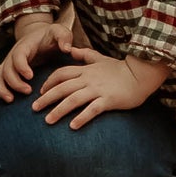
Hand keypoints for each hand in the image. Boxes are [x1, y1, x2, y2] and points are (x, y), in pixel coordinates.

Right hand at [0, 13, 62, 104]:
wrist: (39, 36)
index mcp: (25, 46)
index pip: (18, 55)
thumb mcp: (59, 31)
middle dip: (14, 82)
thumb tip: (67, 49)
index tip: (30, 76)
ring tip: (10, 100)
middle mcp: (12, 55)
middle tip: (28, 91)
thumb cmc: (50, 36)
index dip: (21, 66)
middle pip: (6, 69)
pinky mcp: (6, 71)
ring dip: (0, 88)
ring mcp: (7, 64)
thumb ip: (64, 37)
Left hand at [31, 52, 168, 129]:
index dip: (48, 83)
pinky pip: (92, 109)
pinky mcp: (109, 100)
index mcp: (86, 70)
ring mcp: (98, 89)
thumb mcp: (101, 58)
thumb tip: (70, 50)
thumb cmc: (121, 68)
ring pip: (73, 99)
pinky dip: (81, 117)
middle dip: (46, 98)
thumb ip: (84, 55)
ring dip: (59, 110)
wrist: (142, 74)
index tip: (40, 92)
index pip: (61, 74)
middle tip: (34, 109)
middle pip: (62, 87)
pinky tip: (72, 126)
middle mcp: (89, 79)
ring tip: (47, 121)